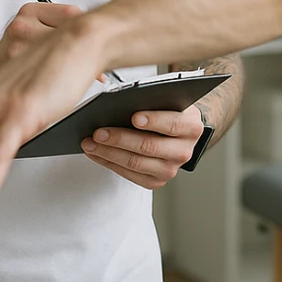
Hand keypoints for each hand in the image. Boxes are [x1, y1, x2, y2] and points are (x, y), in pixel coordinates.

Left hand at [81, 104, 205, 188]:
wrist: (178, 134)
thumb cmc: (168, 111)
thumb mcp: (168, 101)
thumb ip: (153, 100)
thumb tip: (123, 100)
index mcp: (191, 127)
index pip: (173, 124)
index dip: (154, 120)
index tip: (134, 116)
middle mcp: (184, 151)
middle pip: (149, 146)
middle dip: (120, 138)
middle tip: (99, 132)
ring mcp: (170, 170)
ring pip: (135, 163)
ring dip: (108, 153)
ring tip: (90, 143)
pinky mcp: (156, 181)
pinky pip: (129, 175)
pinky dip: (109, 163)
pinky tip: (96, 153)